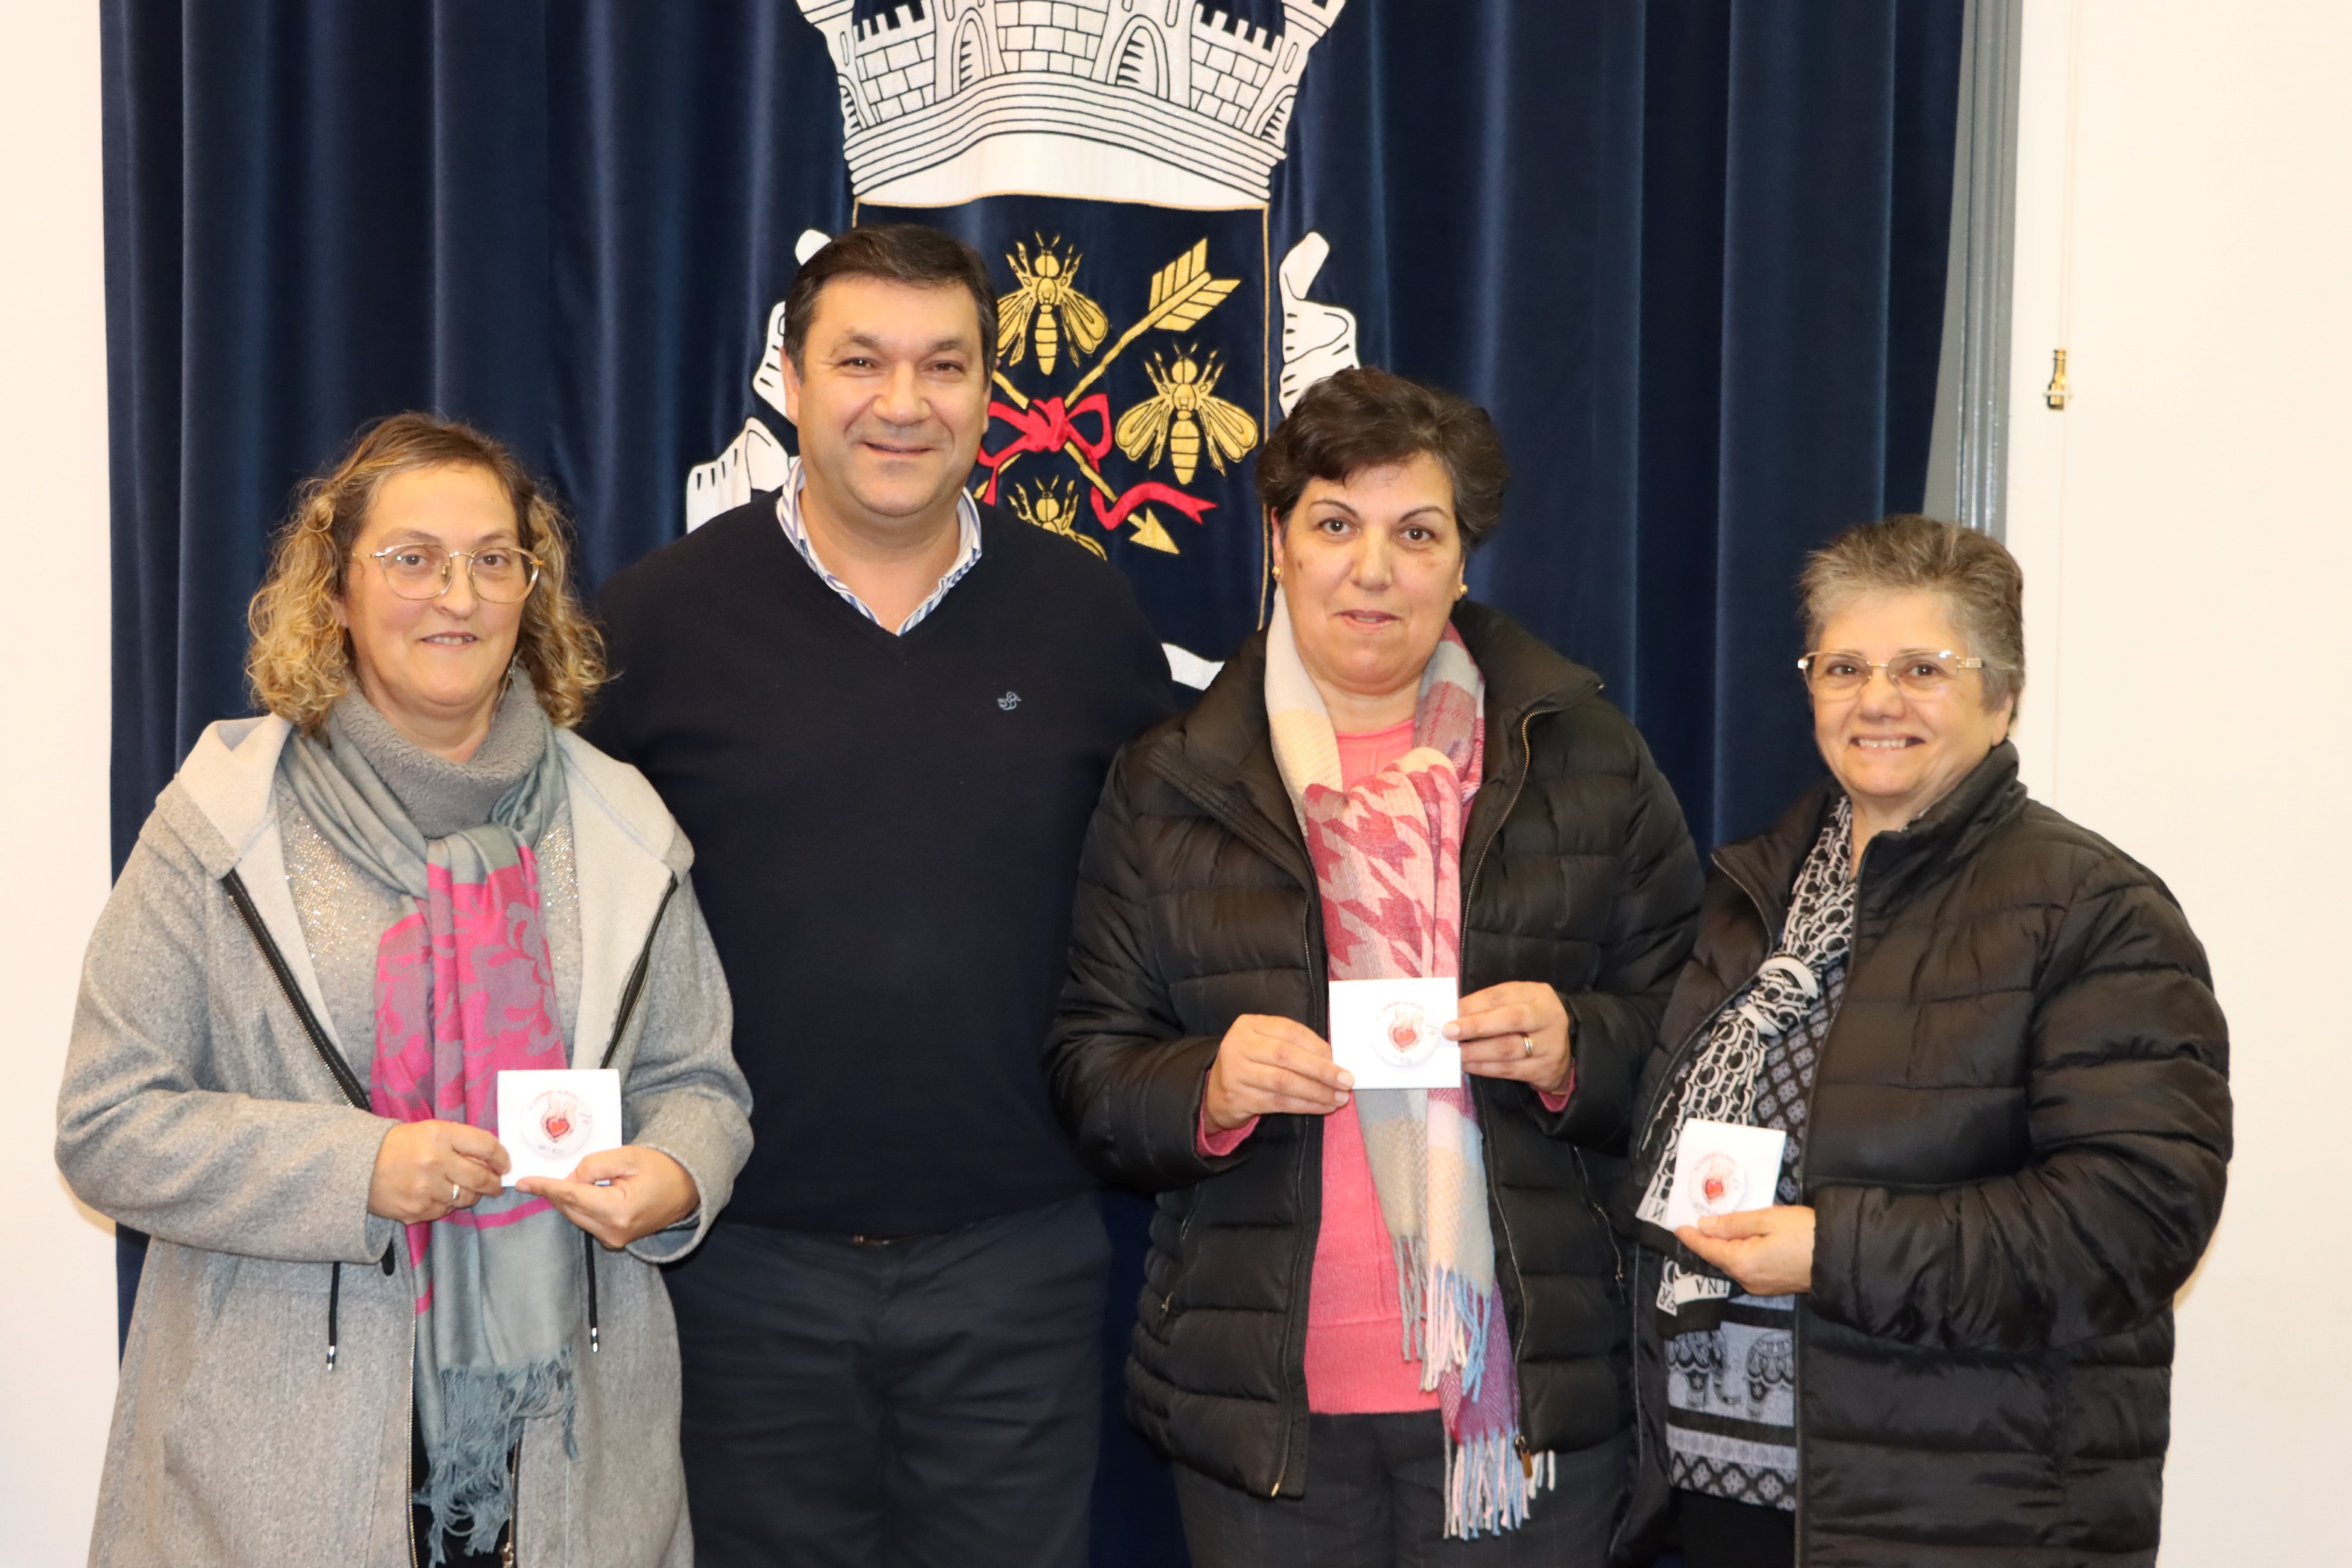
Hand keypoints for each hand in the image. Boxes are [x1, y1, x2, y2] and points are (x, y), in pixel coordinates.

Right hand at [368, 1119, 508, 1224]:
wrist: (356, 1166)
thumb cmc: (398, 1145)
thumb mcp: (429, 1131)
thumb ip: (460, 1141)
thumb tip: (492, 1159)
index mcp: (440, 1135)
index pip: (486, 1146)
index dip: (501, 1157)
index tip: (504, 1164)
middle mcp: (435, 1162)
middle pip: (481, 1178)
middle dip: (494, 1184)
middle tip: (495, 1185)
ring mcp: (425, 1189)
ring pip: (465, 1198)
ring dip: (470, 1195)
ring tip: (464, 1189)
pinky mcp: (415, 1211)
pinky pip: (443, 1211)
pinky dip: (445, 1205)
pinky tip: (436, 1196)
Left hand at [517, 1145, 699, 1249]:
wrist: (688, 1189)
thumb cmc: (662, 1168)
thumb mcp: (629, 1156)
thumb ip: (594, 1165)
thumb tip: (570, 1179)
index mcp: (618, 1210)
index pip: (572, 1196)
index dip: (546, 1187)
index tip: (524, 1182)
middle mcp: (613, 1231)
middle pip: (570, 1209)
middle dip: (553, 1192)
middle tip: (537, 1178)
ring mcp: (614, 1240)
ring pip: (576, 1217)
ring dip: (565, 1200)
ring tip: (557, 1183)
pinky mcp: (615, 1240)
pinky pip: (586, 1222)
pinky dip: (578, 1207)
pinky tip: (576, 1193)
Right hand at [1203, 1014, 1351, 1131]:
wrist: (1215, 1092)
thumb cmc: (1251, 1064)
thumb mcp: (1266, 1044)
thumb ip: (1293, 1046)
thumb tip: (1332, 1060)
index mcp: (1249, 1025)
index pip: (1290, 1031)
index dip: (1317, 1046)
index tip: (1339, 1059)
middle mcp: (1239, 1045)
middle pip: (1287, 1056)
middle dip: (1322, 1070)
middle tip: (1346, 1081)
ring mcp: (1235, 1073)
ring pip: (1284, 1082)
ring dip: (1317, 1091)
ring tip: (1339, 1098)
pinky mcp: (1238, 1098)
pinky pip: (1279, 1102)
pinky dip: (1305, 1105)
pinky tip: (1322, 1107)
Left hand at [1447, 982, 1573, 1095]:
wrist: (1562, 1052)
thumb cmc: (1529, 1023)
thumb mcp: (1517, 1004)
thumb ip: (1491, 1006)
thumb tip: (1455, 1014)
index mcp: (1538, 994)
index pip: (1502, 996)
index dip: (1474, 1004)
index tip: (1451, 1012)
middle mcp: (1548, 1017)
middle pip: (1510, 1019)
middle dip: (1476, 1025)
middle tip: (1449, 1032)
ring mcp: (1549, 1045)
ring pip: (1507, 1048)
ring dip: (1476, 1051)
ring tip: (1455, 1052)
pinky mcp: (1544, 1069)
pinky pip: (1508, 1070)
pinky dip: (1484, 1068)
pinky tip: (1468, 1065)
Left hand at [1675, 1204, 1816, 1296]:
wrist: (1842, 1257)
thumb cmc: (1806, 1234)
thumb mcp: (1767, 1219)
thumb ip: (1734, 1224)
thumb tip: (1705, 1226)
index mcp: (1742, 1263)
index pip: (1708, 1249)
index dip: (1692, 1237)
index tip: (1678, 1227)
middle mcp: (1748, 1280)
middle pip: (1720, 1258)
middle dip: (1707, 1241)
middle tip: (1696, 1222)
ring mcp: (1762, 1286)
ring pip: (1734, 1264)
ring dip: (1725, 1247)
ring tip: (1716, 1228)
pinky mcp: (1775, 1286)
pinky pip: (1749, 1268)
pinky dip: (1740, 1254)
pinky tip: (1741, 1241)